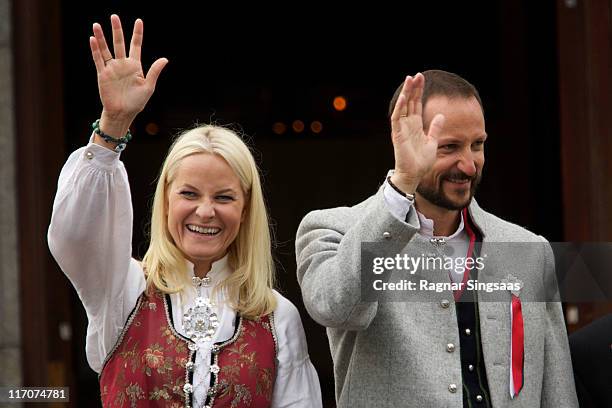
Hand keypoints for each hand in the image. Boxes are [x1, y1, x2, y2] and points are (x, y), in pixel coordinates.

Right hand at [89, 15, 167, 137]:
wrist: (123, 114)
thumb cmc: (137, 102)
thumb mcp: (148, 87)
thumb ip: (154, 71)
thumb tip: (165, 59)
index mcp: (135, 66)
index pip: (136, 45)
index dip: (137, 33)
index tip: (139, 21)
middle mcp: (122, 64)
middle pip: (119, 43)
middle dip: (117, 30)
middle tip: (114, 16)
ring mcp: (112, 68)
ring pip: (106, 49)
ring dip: (101, 37)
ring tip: (97, 24)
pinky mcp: (103, 74)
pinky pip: (98, 60)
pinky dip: (95, 50)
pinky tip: (93, 39)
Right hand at [389, 73, 444, 193]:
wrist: (414, 175)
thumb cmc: (421, 162)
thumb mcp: (432, 141)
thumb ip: (435, 128)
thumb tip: (441, 115)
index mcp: (415, 126)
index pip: (416, 104)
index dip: (419, 92)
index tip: (421, 79)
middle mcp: (407, 125)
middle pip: (409, 102)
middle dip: (413, 88)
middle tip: (416, 75)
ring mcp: (401, 129)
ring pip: (402, 106)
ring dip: (406, 93)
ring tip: (409, 80)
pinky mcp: (397, 135)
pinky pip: (397, 118)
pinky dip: (400, 107)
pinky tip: (405, 97)